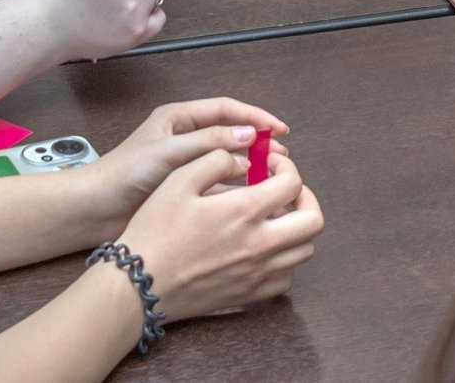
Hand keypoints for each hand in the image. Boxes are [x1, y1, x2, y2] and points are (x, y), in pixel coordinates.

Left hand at [88, 96, 289, 216]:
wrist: (97, 209)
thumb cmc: (125, 174)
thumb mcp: (169, 152)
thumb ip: (208, 142)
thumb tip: (248, 134)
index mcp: (178, 118)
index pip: (226, 109)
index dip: (255, 116)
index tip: (279, 130)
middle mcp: (184, 136)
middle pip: (229, 132)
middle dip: (257, 140)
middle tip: (281, 155)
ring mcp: (185, 162)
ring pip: (227, 157)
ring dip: (250, 163)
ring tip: (272, 174)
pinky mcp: (184, 186)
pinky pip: (218, 179)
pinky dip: (237, 184)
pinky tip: (252, 194)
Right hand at [116, 142, 322, 323]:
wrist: (140, 285)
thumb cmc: (155, 231)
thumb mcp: (178, 181)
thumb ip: (216, 160)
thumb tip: (245, 159)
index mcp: (244, 212)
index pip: (293, 183)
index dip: (286, 166)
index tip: (270, 164)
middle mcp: (260, 245)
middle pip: (314, 220)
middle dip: (305, 197)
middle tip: (284, 190)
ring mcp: (258, 273)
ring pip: (305, 250)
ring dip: (297, 228)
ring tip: (274, 217)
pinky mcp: (250, 295)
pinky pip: (287, 277)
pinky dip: (285, 259)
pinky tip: (263, 247)